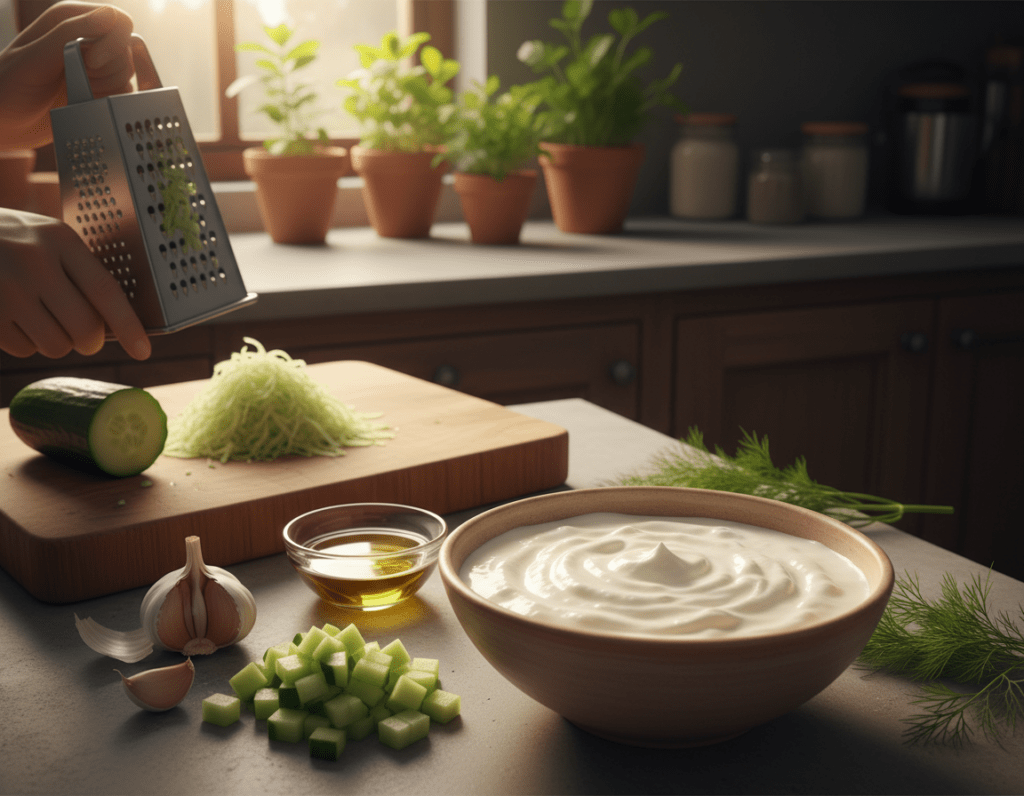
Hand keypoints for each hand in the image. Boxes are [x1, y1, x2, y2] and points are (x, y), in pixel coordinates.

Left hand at [0, 2, 134, 149]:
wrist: (5, 122)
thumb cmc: (8, 87)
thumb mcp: (35, 57)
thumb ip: (70, 32)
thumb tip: (110, 16)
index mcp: (69, 20)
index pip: (118, 21)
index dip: (113, 43)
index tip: (91, 63)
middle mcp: (86, 39)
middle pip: (126, 50)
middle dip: (106, 70)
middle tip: (77, 79)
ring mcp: (94, 65)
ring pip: (127, 72)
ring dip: (105, 87)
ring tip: (75, 91)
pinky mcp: (100, 89)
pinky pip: (124, 93)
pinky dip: (107, 101)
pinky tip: (82, 102)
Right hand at [0, 209, 150, 359]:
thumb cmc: (11, 240)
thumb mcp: (46, 238)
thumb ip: (79, 273)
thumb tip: (115, 326)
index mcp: (59, 240)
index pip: (105, 291)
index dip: (128, 326)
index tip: (144, 351)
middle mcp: (33, 262)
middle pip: (84, 329)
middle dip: (90, 341)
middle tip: (84, 336)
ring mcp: (5, 288)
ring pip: (56, 346)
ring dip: (56, 342)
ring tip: (41, 317)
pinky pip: (23, 350)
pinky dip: (25, 343)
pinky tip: (14, 318)